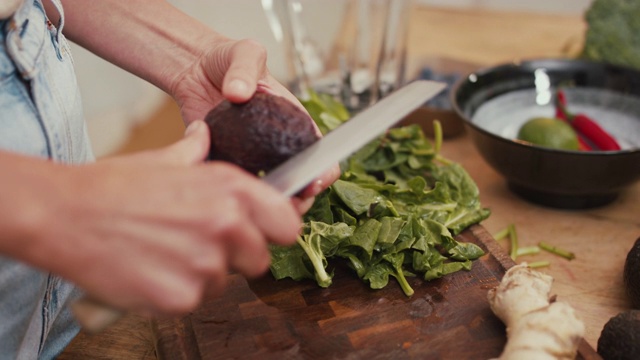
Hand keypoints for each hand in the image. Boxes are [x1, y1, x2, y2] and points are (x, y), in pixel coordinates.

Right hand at [37, 121, 299, 314]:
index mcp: (230, 188)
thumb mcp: (162, 160)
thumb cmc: (112, 187)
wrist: (63, 215)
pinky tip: (150, 271)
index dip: (274, 231)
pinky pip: (194, 302)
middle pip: (260, 259)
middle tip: (197, 246)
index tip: (261, 235)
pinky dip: (174, 294)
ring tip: (165, 254)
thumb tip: (204, 132)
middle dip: (235, 257)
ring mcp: (206, 263)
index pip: (287, 223)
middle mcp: (227, 223)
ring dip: (201, 275)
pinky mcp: (182, 297)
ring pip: (224, 283)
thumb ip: (196, 150)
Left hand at [169, 38, 339, 201]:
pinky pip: (232, 185)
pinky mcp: (224, 162)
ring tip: (257, 203)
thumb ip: (244, 69)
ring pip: (267, 193)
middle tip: (285, 203)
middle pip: (297, 182)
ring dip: (266, 203)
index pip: (319, 153)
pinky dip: (232, 194)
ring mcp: (251, 158)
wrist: (195, 67)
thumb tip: (238, 92)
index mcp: (293, 122)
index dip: (323, 171)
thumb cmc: (229, 59)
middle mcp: (275, 145)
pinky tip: (226, 192)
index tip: (313, 180)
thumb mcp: (245, 53)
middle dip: (298, 198)